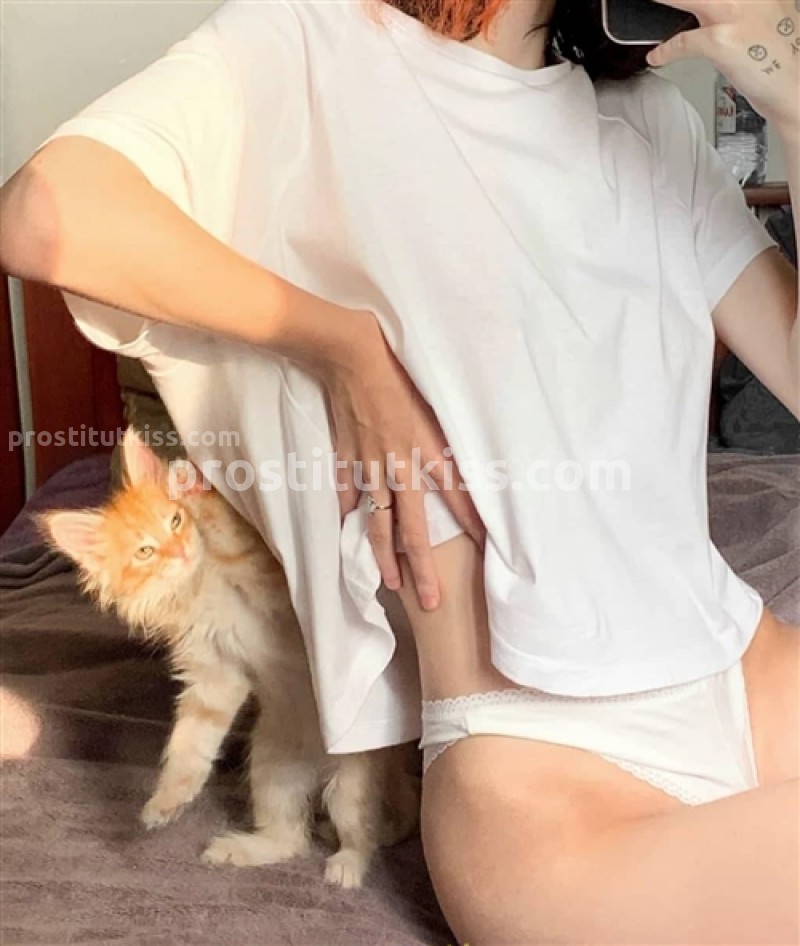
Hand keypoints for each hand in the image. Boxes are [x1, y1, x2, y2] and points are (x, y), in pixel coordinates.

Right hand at [318, 309, 484, 610]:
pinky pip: (347, 492)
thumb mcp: (433, 400)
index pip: (456, 496)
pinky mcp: (346, 457)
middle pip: (413, 528)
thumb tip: (458, 461)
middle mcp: (399, 466)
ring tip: (391, 584)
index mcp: (425, 450)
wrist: (351, 354)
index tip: (484, 549)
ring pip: (377, 522)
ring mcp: (369, 466)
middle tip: (431, 602)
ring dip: (384, 556)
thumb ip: (443, 435)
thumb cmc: (397, 369)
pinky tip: (348, 529)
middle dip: (423, 568)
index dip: (470, 523)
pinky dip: (348, 511)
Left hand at [646, 0, 799, 130]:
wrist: (794, 86)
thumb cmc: (777, 56)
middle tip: (655, 1)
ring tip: (646, 6)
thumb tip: (705, 8)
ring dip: (662, 3)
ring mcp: (735, 13)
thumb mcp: (765, 14)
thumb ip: (740, 4)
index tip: (673, 0)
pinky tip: (656, 56)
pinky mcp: (723, 40)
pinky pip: (684, 42)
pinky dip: (666, 51)